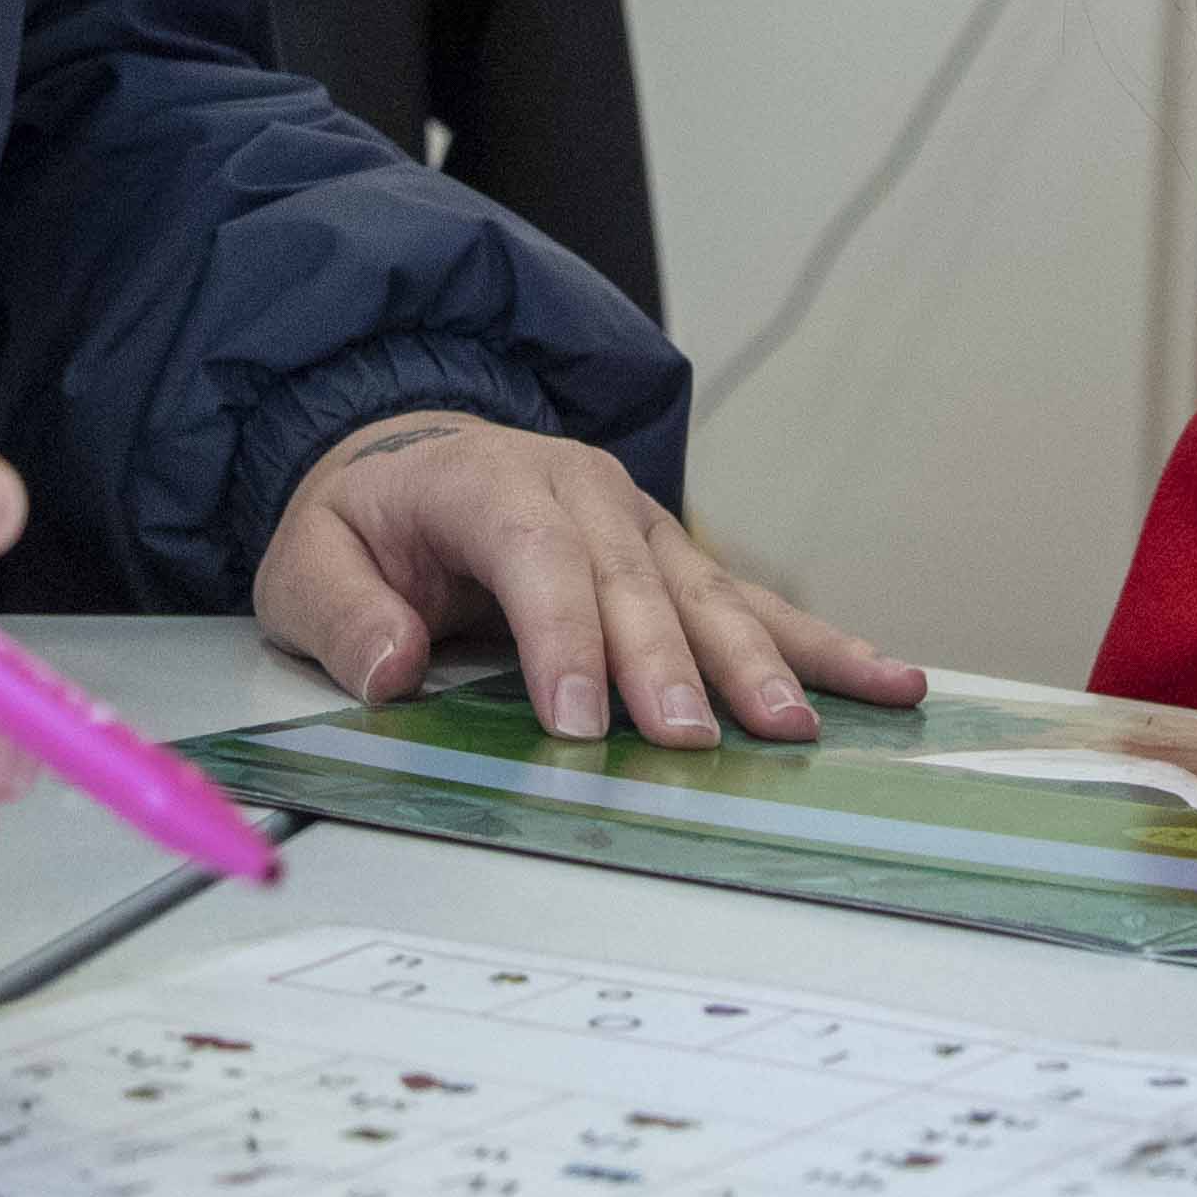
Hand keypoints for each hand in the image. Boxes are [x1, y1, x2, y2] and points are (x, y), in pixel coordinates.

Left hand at [251, 411, 926, 746]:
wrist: (406, 454)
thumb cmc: (364, 521)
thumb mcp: (308, 557)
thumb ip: (341, 610)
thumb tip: (392, 666)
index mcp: (485, 478)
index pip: (533, 554)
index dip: (562, 637)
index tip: (581, 720)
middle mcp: (578, 487)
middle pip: (631, 580)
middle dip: (667, 664)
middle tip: (693, 742)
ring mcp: (638, 520)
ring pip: (706, 592)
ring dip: (757, 662)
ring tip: (799, 727)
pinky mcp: (674, 556)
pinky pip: (752, 602)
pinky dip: (821, 645)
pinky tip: (888, 681)